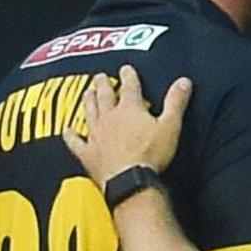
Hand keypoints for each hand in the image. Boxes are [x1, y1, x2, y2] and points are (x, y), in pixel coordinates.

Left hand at [71, 67, 191, 183]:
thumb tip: (184, 81)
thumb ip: (176, 102)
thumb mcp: (170, 126)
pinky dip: (70, 135)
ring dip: (89, 101)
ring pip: (90, 112)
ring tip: (88, 93)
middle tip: (100, 77)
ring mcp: (96, 135)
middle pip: (105, 96)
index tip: (126, 69)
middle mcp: (109, 118)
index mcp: (130, 109)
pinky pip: (75, 142)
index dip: (128, 76)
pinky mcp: (87, 153)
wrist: (129, 181)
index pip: (129, 86)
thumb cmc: (150, 155)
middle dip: (103, 84)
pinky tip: (66, 130)